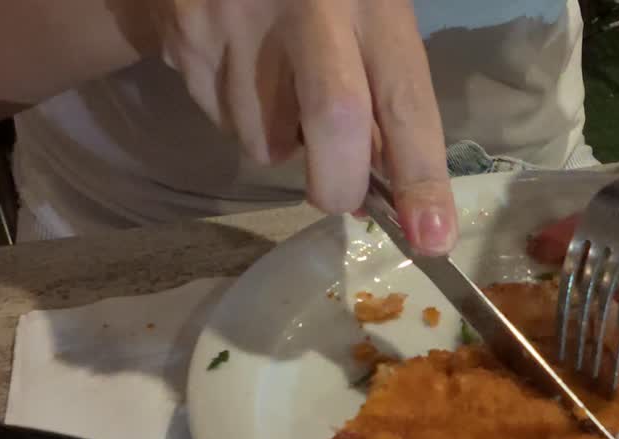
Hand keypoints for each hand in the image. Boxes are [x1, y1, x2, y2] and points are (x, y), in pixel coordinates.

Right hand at [150, 0, 455, 253]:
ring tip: (279, 85)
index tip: (432, 236)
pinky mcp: (187, 37)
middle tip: (339, 195)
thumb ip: (384, 90)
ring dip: (281, 142)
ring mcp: (238, 20)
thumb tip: (390, 187)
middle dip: (338, 184)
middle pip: (334, 120)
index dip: (422, 175)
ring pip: (265, 140)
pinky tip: (242, 67)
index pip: (406, 100)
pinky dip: (241, 116)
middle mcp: (310, 6)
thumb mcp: (368, 15)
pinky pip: (222, 119)